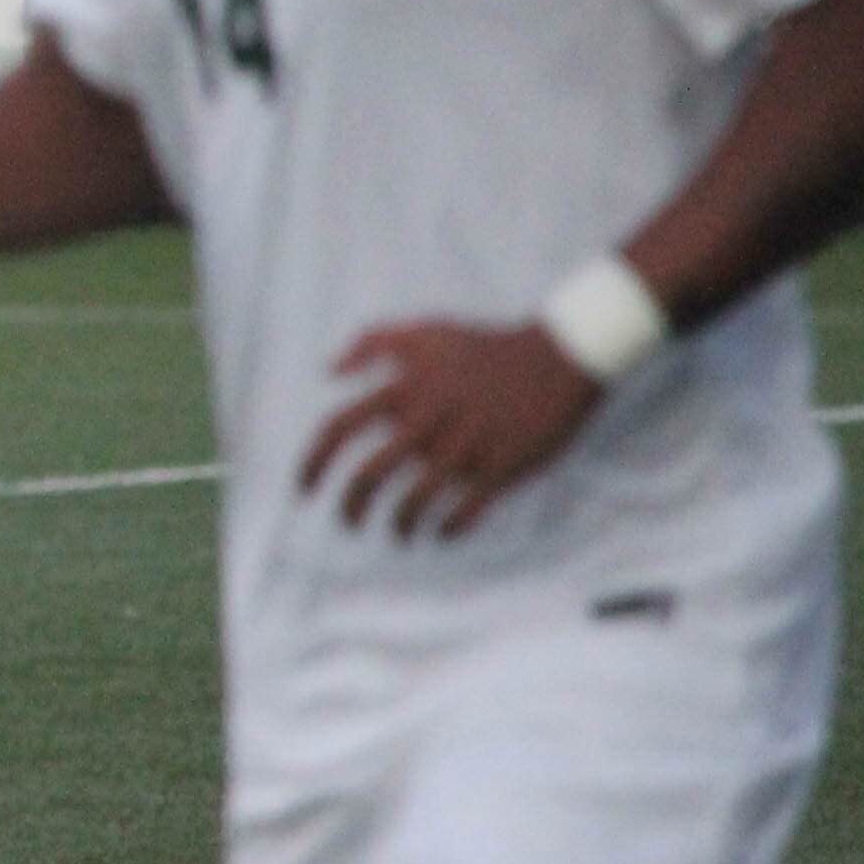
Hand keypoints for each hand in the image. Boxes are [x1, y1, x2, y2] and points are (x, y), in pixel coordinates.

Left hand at [295, 320, 603, 540]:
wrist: (558, 356)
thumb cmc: (484, 346)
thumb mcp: (425, 330)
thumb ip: (372, 342)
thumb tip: (329, 371)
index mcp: (405, 387)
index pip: (340, 427)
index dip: (314, 461)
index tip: (304, 488)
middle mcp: (429, 418)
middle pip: (370, 474)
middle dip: (351, 507)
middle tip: (349, 522)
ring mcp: (466, 444)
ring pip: (415, 501)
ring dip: (400, 525)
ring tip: (400, 533)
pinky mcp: (501, 466)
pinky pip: (463, 511)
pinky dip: (446, 529)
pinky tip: (441, 533)